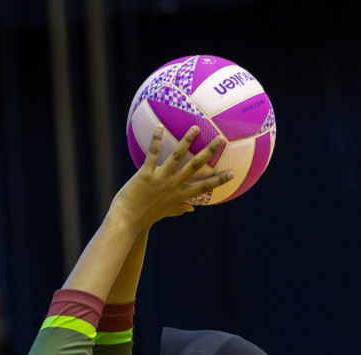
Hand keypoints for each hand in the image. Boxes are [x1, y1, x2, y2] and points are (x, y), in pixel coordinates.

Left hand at [110, 126, 229, 229]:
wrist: (127, 221)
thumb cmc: (145, 217)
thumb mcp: (165, 213)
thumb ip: (179, 208)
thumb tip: (191, 208)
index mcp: (178, 196)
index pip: (203, 188)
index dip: (218, 181)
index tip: (233, 173)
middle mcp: (172, 186)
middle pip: (194, 166)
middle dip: (209, 152)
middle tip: (221, 139)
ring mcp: (159, 179)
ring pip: (176, 157)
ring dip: (187, 141)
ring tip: (196, 128)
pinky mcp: (145, 174)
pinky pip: (152, 154)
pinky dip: (156, 140)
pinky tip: (160, 126)